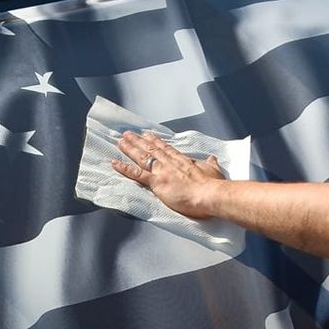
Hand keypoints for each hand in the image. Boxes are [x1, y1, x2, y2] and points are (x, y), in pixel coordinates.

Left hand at [112, 130, 227, 218]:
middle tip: (129, 134)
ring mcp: (161, 171)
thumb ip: (211, 164)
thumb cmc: (213, 186)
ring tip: (120, 142)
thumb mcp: (214, 171)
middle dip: (138, 141)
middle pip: (151, 149)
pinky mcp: (156, 182)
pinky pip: (136, 174)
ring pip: (141, 156)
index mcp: (182, 160)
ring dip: (129, 148)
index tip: (148, 135)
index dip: (155, 141)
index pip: (166, 148)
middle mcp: (169, 162)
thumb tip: (212, 158)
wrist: (209, 194)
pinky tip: (115, 163)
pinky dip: (124, 168)